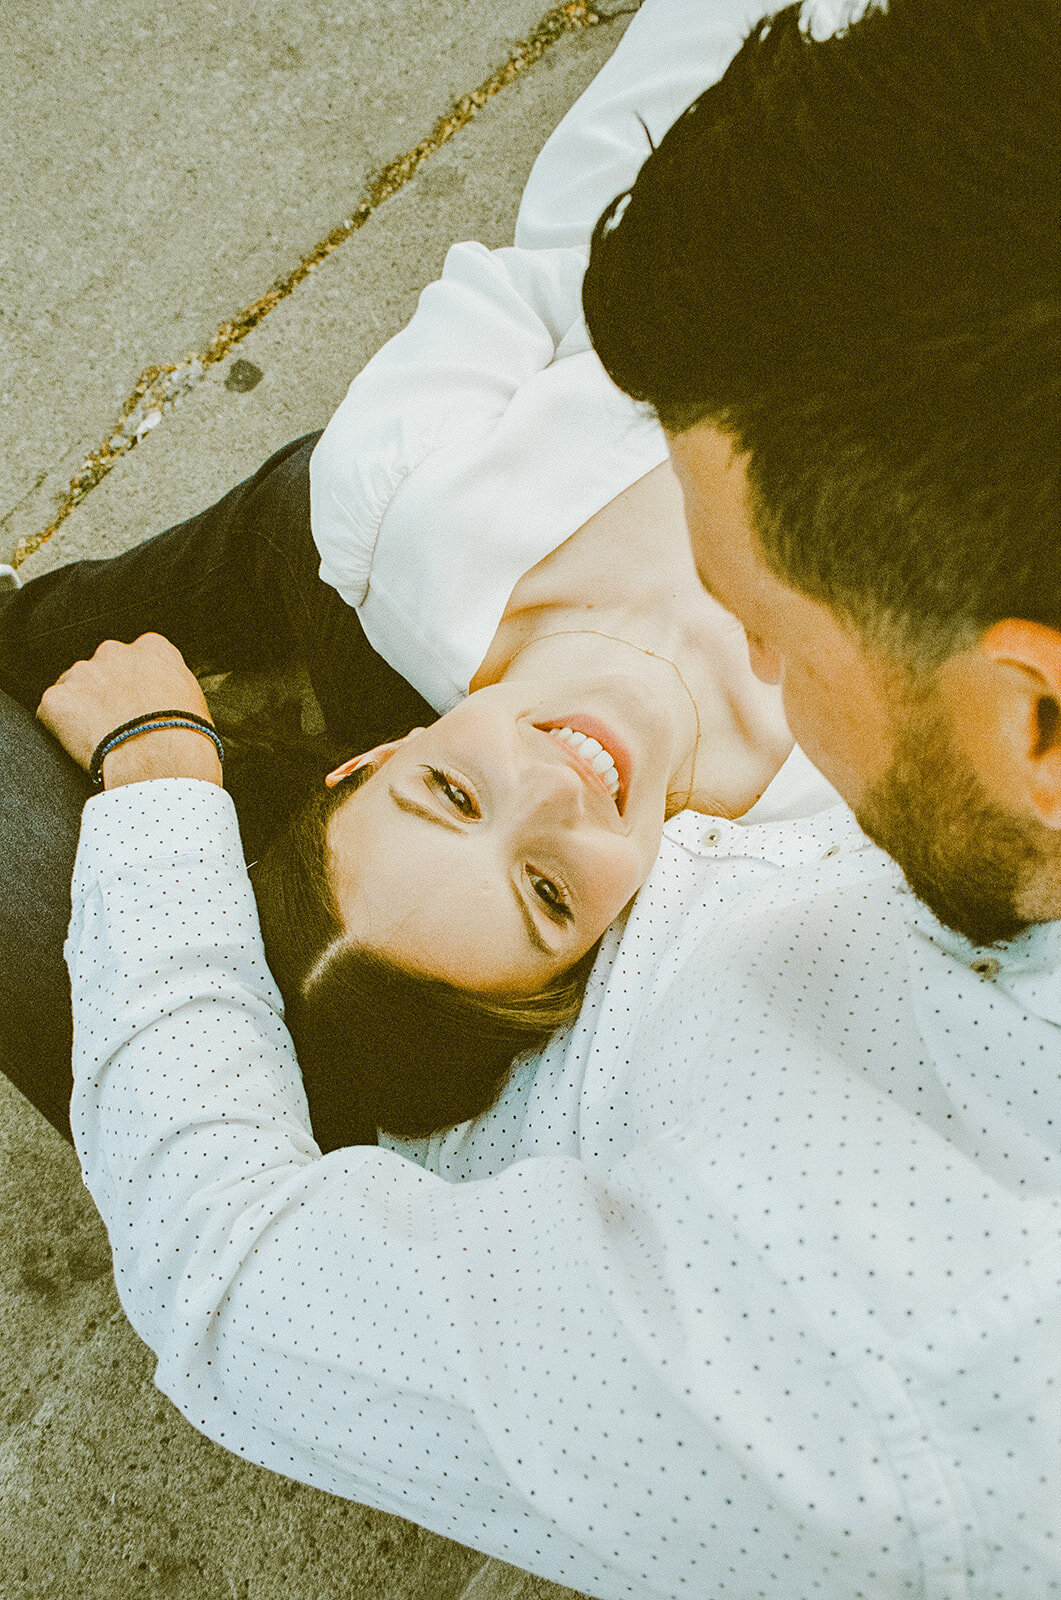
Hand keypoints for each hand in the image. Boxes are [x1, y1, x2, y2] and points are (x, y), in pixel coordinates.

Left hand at [37, 634, 221, 787]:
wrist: (162, 762)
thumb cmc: (187, 739)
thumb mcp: (193, 699)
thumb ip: (170, 685)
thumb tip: (161, 699)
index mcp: (152, 648)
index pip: (137, 658)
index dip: (135, 685)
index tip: (137, 705)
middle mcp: (114, 651)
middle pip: (101, 668)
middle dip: (104, 692)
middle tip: (116, 725)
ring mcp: (81, 673)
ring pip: (74, 689)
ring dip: (82, 710)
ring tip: (101, 741)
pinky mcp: (56, 699)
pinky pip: (52, 713)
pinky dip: (61, 731)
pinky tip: (82, 748)